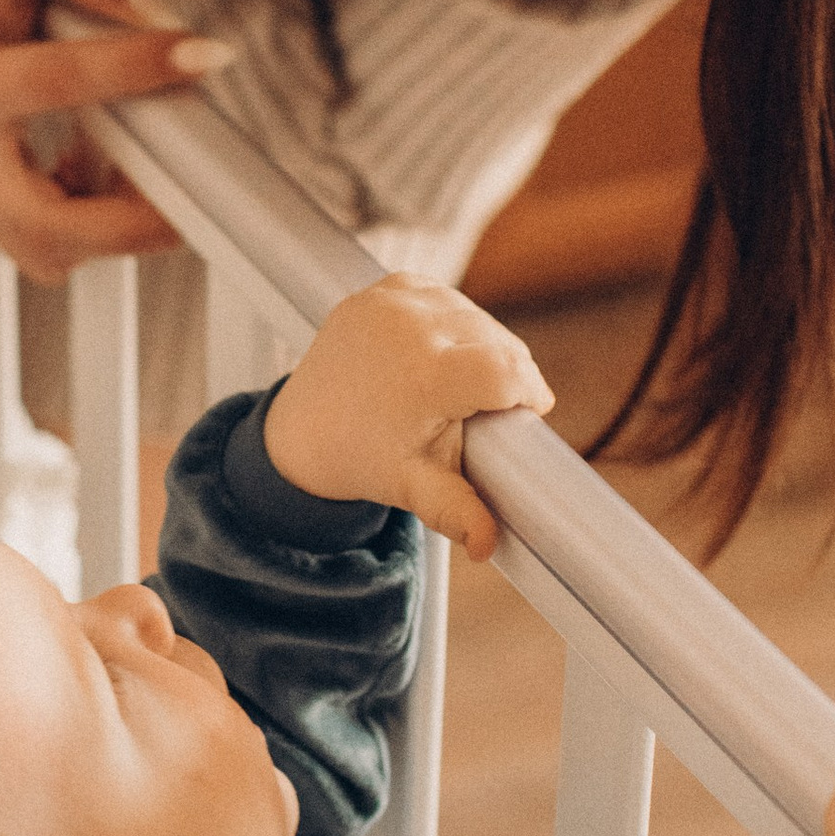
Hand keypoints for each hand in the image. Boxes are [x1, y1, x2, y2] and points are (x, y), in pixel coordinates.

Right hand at [0, 0, 229, 280]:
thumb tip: (159, 14)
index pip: (54, 79)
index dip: (137, 67)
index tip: (206, 53)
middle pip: (41, 221)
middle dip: (126, 222)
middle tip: (190, 188)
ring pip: (49, 251)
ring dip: (114, 227)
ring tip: (145, 163)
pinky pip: (50, 250)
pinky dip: (94, 227)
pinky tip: (106, 168)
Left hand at [260, 276, 552, 558]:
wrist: (303, 431)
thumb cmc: (363, 459)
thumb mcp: (414, 488)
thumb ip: (458, 511)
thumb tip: (486, 546)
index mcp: (426, 375)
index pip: (510, 370)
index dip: (530, 392)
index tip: (531, 411)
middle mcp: (410, 328)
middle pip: (499, 341)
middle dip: (508, 372)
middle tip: (495, 406)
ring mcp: (391, 303)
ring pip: (474, 315)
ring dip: (482, 344)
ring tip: (466, 382)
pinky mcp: (381, 289)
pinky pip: (441, 297)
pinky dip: (450, 319)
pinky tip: (440, 349)